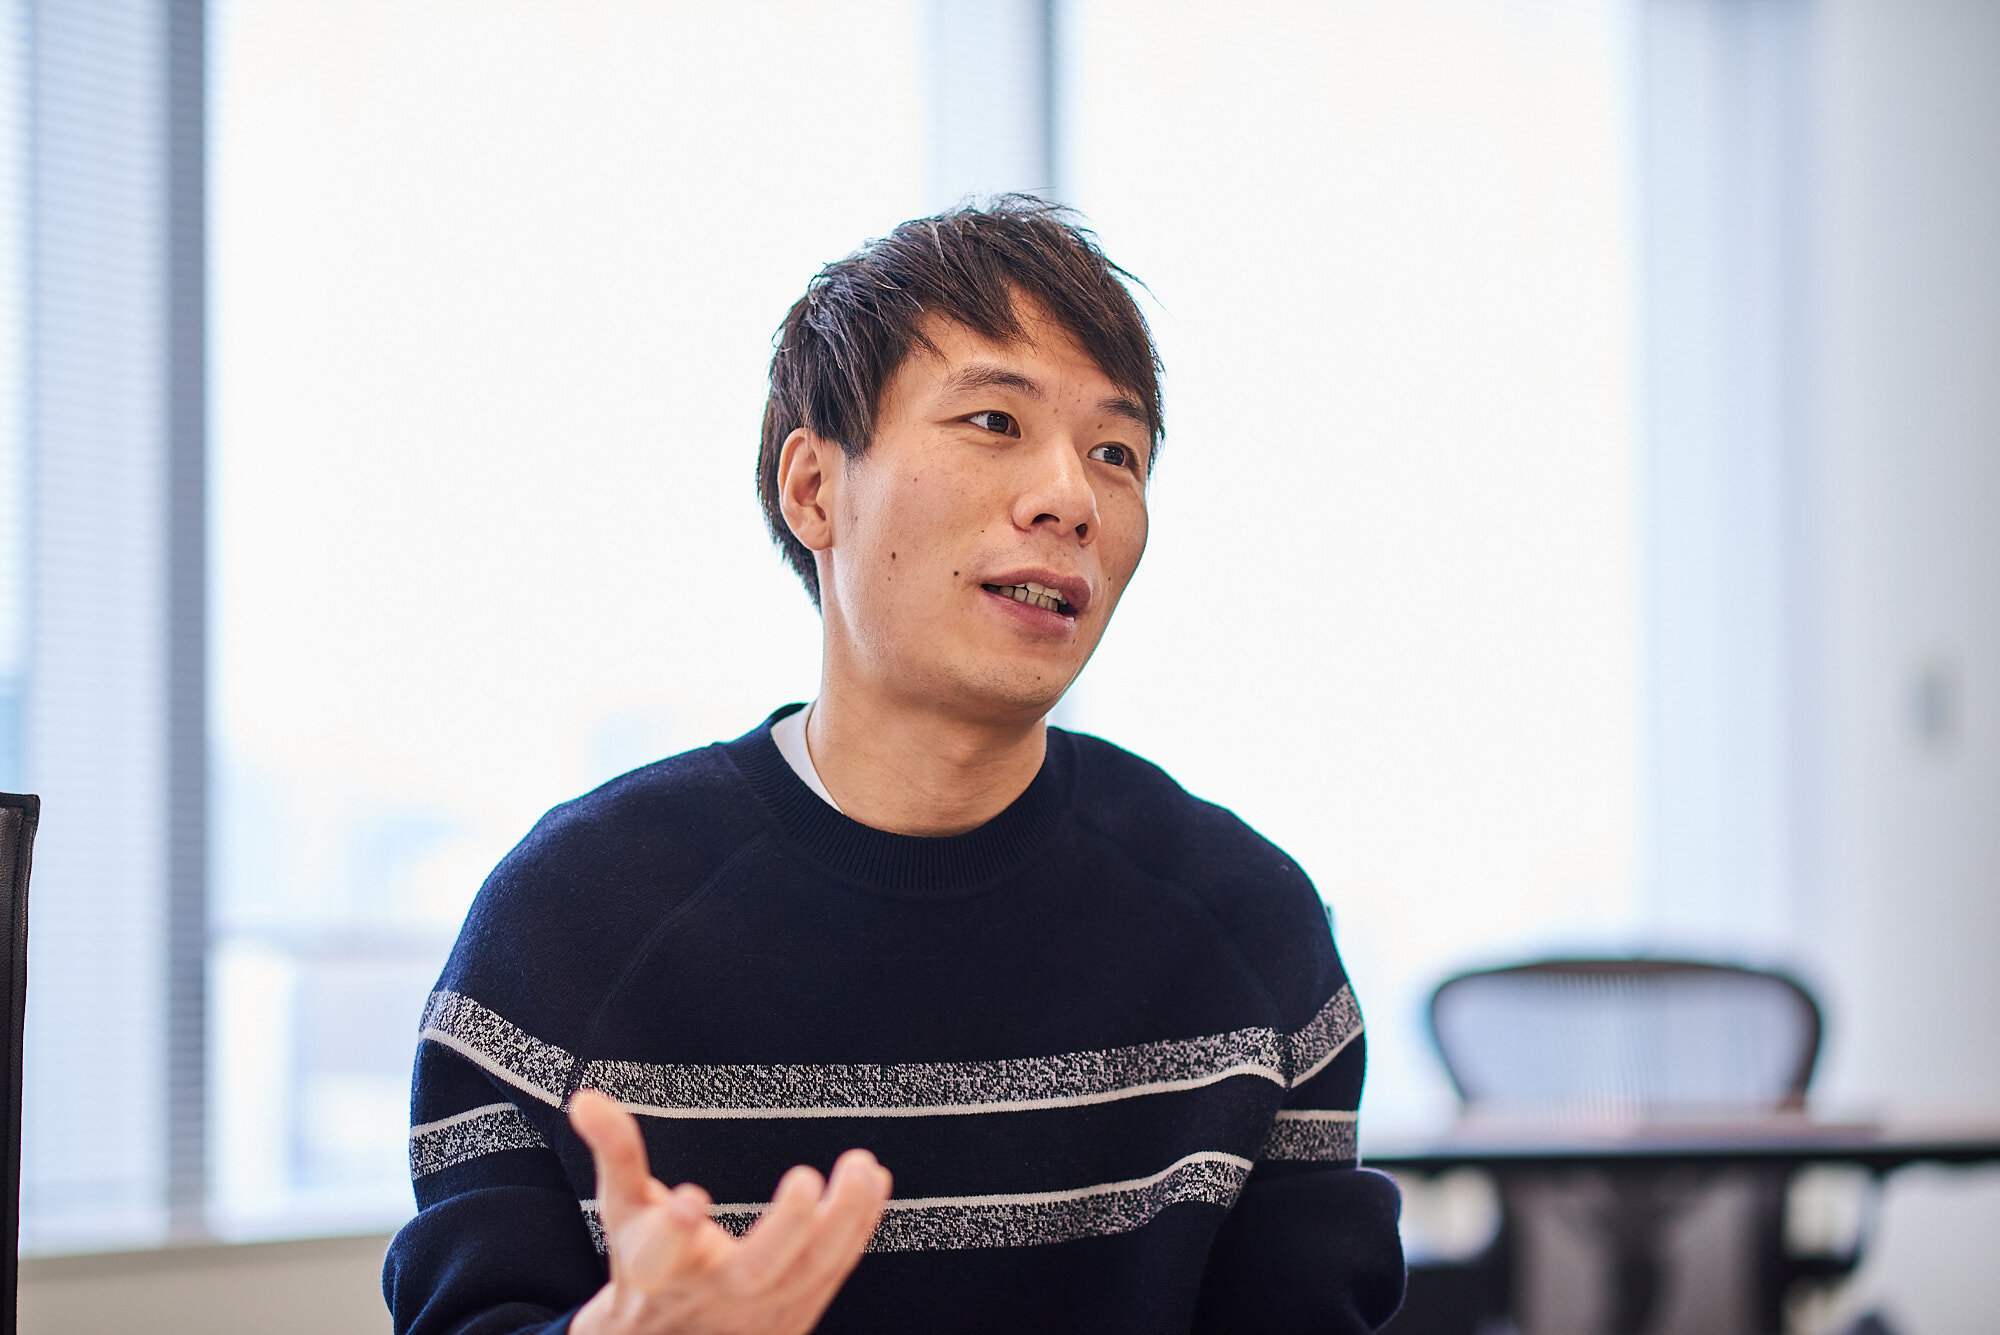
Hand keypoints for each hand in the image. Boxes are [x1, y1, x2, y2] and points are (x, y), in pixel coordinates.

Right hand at [567, 1089, 891, 1334]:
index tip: (691, 1197)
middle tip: (802, 1177)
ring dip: (843, 1221)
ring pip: (809, 1275)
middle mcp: (711, 1296)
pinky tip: (873, 1184)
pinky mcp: (795, 1317)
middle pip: (753, 1273)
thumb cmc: (647, 1263)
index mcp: (658, 1270)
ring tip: (862, 1166)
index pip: (659, 1255)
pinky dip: (856, 1231)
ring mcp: (758, 1314)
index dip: (671, 1230)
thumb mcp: (622, 1210)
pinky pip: (833, 1274)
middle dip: (784, 1230)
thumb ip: (615, 1153)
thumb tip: (585, 1098)